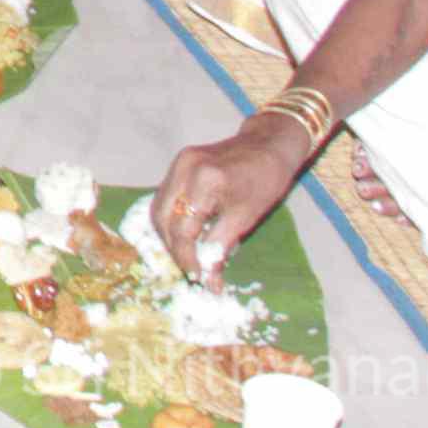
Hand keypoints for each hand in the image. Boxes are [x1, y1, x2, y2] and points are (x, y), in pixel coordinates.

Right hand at [146, 112, 311, 280]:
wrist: (268, 145)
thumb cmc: (265, 181)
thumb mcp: (246, 218)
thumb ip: (221, 248)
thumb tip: (209, 282)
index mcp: (205, 180)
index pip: (184, 230)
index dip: (188, 259)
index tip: (198, 279)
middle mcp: (184, 169)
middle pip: (164, 219)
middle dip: (174, 249)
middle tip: (191, 270)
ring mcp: (178, 164)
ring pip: (159, 209)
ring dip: (169, 236)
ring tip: (187, 255)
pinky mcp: (177, 163)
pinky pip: (165, 198)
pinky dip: (171, 220)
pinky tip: (184, 234)